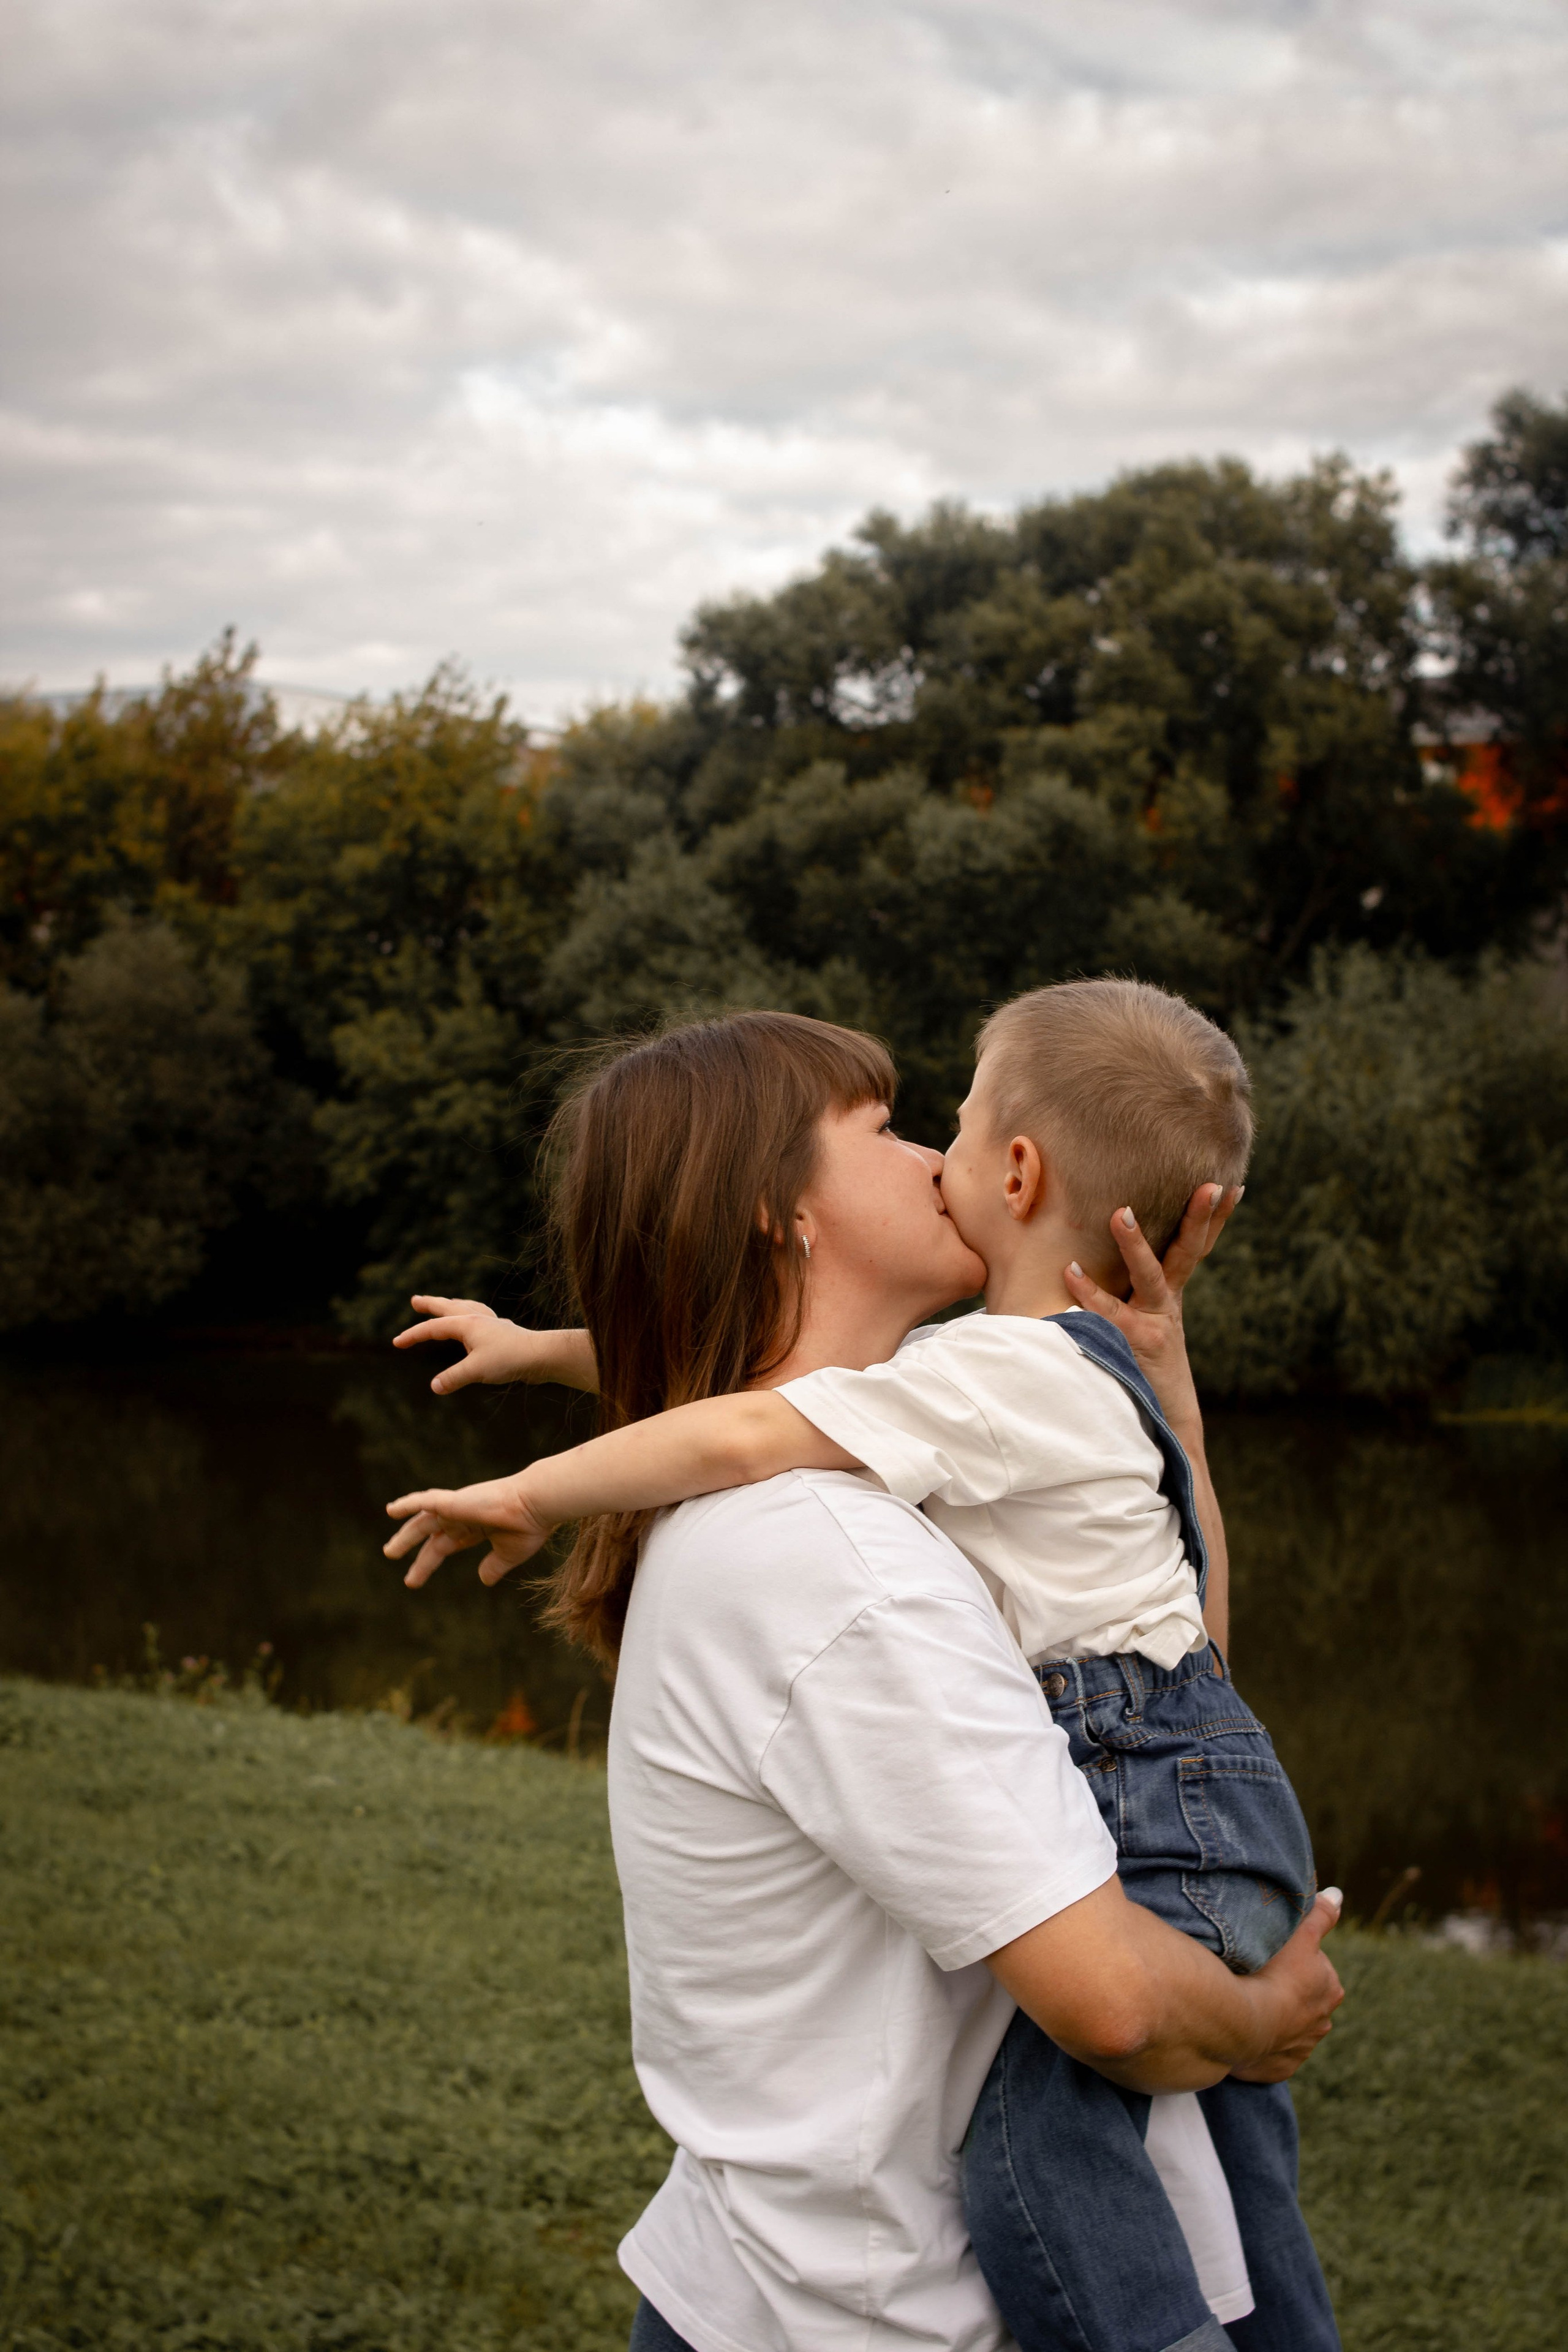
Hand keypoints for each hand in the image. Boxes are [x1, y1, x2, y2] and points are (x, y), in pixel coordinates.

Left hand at [383, 1472, 556, 1586]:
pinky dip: (408, 1504)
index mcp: (476, 1528)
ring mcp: (457, 1507)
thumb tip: (483, 1580)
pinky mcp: (454, 1501)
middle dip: (409, 1545)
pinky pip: (425, 1501)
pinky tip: (391, 1510)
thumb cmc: (529, 1527)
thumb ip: (494, 1566)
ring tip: (389, 1551)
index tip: (412, 1580)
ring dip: (404, 1535)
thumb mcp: (509, 1554)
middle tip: (390, 1554)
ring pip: (422, 1520)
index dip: (426, 1562)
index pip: (443, 1545)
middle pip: (429, 1533)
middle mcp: (463, 1516)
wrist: (537, 1506)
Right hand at [393, 1297, 549, 1394]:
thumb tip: (434, 1387)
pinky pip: (480, 1317)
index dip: (413, 1335)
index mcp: (467, 1324)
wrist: (541, 1355)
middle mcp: (478, 1319)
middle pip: (449, 1307)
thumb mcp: (477, 1370)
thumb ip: (454, 1378)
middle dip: (431, 1304)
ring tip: (445, 1303)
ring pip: (466, 1308)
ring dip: (452, 1305)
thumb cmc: (510, 1359)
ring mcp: (491, 1324)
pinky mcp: (501, 1332)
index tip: (396, 1342)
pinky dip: (471, 1314)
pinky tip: (476, 1322)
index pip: (433, 1328)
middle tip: (415, 1300)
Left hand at [1062, 1183, 1240, 1429]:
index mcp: (1171, 1296)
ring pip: (1150, 1276)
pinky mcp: (1133, 1344)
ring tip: (1121, 1213)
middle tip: (1211, 1184)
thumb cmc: (1146, 1369)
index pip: (1198, 1248)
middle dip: (1201, 1217)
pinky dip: (1089, 1292)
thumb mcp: (1146, 1326)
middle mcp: (1168, 1305)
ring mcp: (1154, 1323)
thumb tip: (1104, 1257)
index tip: (1233, 1184)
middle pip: (1190, 1252)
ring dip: (1136, 1245)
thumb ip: (1133, 1296)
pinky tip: (1070, 1270)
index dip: (1216, 1218)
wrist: (1162, 1425)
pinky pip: (1108, 1313)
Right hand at [1231, 1890, 1345, 2083]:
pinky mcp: (1281, 2067)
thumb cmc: (1274, 1973)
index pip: (1315, 1968)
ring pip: (1288, 2026)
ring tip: (1250, 2002)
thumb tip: (1338, 1895)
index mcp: (1330, 1989)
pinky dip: (1262, 2041)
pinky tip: (1247, 2028)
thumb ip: (1321, 1915)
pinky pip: (1272, 2051)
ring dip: (1274, 2016)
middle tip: (1259, 1978)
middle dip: (1286, 1992)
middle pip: (1303, 1999)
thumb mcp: (1300, 1935)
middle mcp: (1323, 2022)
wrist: (1246, 2024)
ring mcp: (1302, 2048)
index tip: (1273, 1957)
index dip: (1293, 1960)